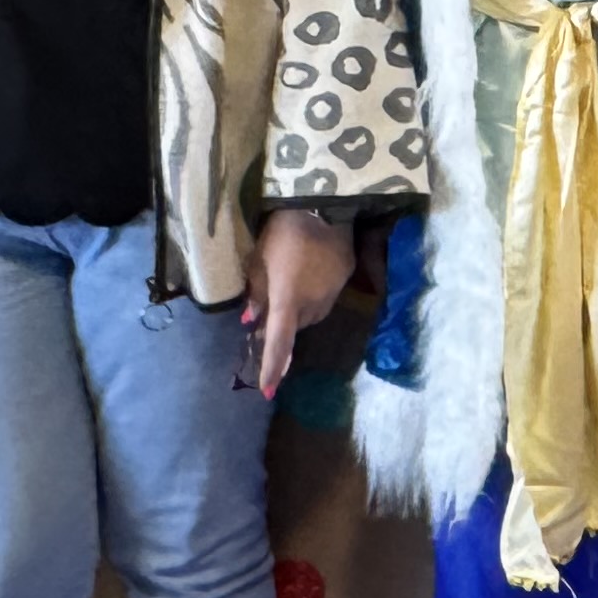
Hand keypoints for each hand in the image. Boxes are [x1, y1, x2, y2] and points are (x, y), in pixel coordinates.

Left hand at [239, 207, 356, 396]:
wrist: (323, 206)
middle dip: (283, 325)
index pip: (278, 343)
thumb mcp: (259, 260)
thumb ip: (256, 293)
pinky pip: (326, 297)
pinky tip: (310, 272)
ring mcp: (332, 293)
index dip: (272, 368)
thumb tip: (251, 320)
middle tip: (269, 310)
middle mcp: (312, 304)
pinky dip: (315, 293)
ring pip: (312, 314)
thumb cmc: (282, 233)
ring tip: (291, 284)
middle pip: (296, 327)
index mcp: (287, 301)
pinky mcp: (345, 279)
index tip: (267, 391)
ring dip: (299, 310)